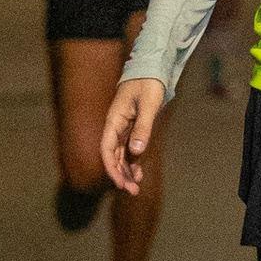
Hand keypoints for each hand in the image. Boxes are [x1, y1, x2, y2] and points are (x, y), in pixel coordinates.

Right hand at [102, 72, 166, 192]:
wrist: (153, 67)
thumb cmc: (149, 83)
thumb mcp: (148, 104)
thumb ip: (143, 128)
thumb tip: (136, 152)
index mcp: (114, 120)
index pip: (107, 149)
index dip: (111, 168)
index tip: (119, 183)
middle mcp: (116, 126)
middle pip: (114, 156)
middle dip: (120, 175)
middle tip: (132, 192)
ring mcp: (125, 128)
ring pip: (122, 155)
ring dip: (127, 171)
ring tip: (136, 188)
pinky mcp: (134, 128)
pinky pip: (130, 149)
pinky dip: (134, 162)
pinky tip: (139, 174)